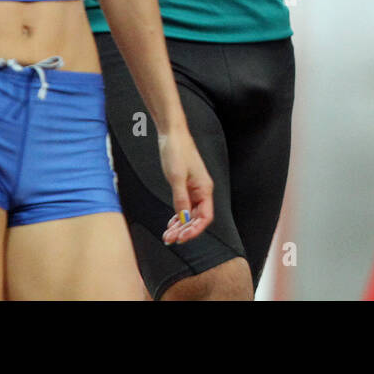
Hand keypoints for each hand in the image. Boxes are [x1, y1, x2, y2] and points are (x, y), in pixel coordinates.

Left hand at [156, 126, 213, 244]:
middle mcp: (201, 190)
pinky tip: (170, 223)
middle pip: (197, 218)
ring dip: (180, 226)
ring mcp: (193, 188)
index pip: (205, 216)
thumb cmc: (176, 152)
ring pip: (189, 214)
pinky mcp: (185, 185)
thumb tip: (182, 219)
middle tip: (170, 239)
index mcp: (204, 188)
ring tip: (167, 235)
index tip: (182, 238)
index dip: (195, 230)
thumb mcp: (176, 177)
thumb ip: (180, 199)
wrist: (172, 134)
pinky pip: (184, 206)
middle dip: (184, 230)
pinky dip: (178, 217)